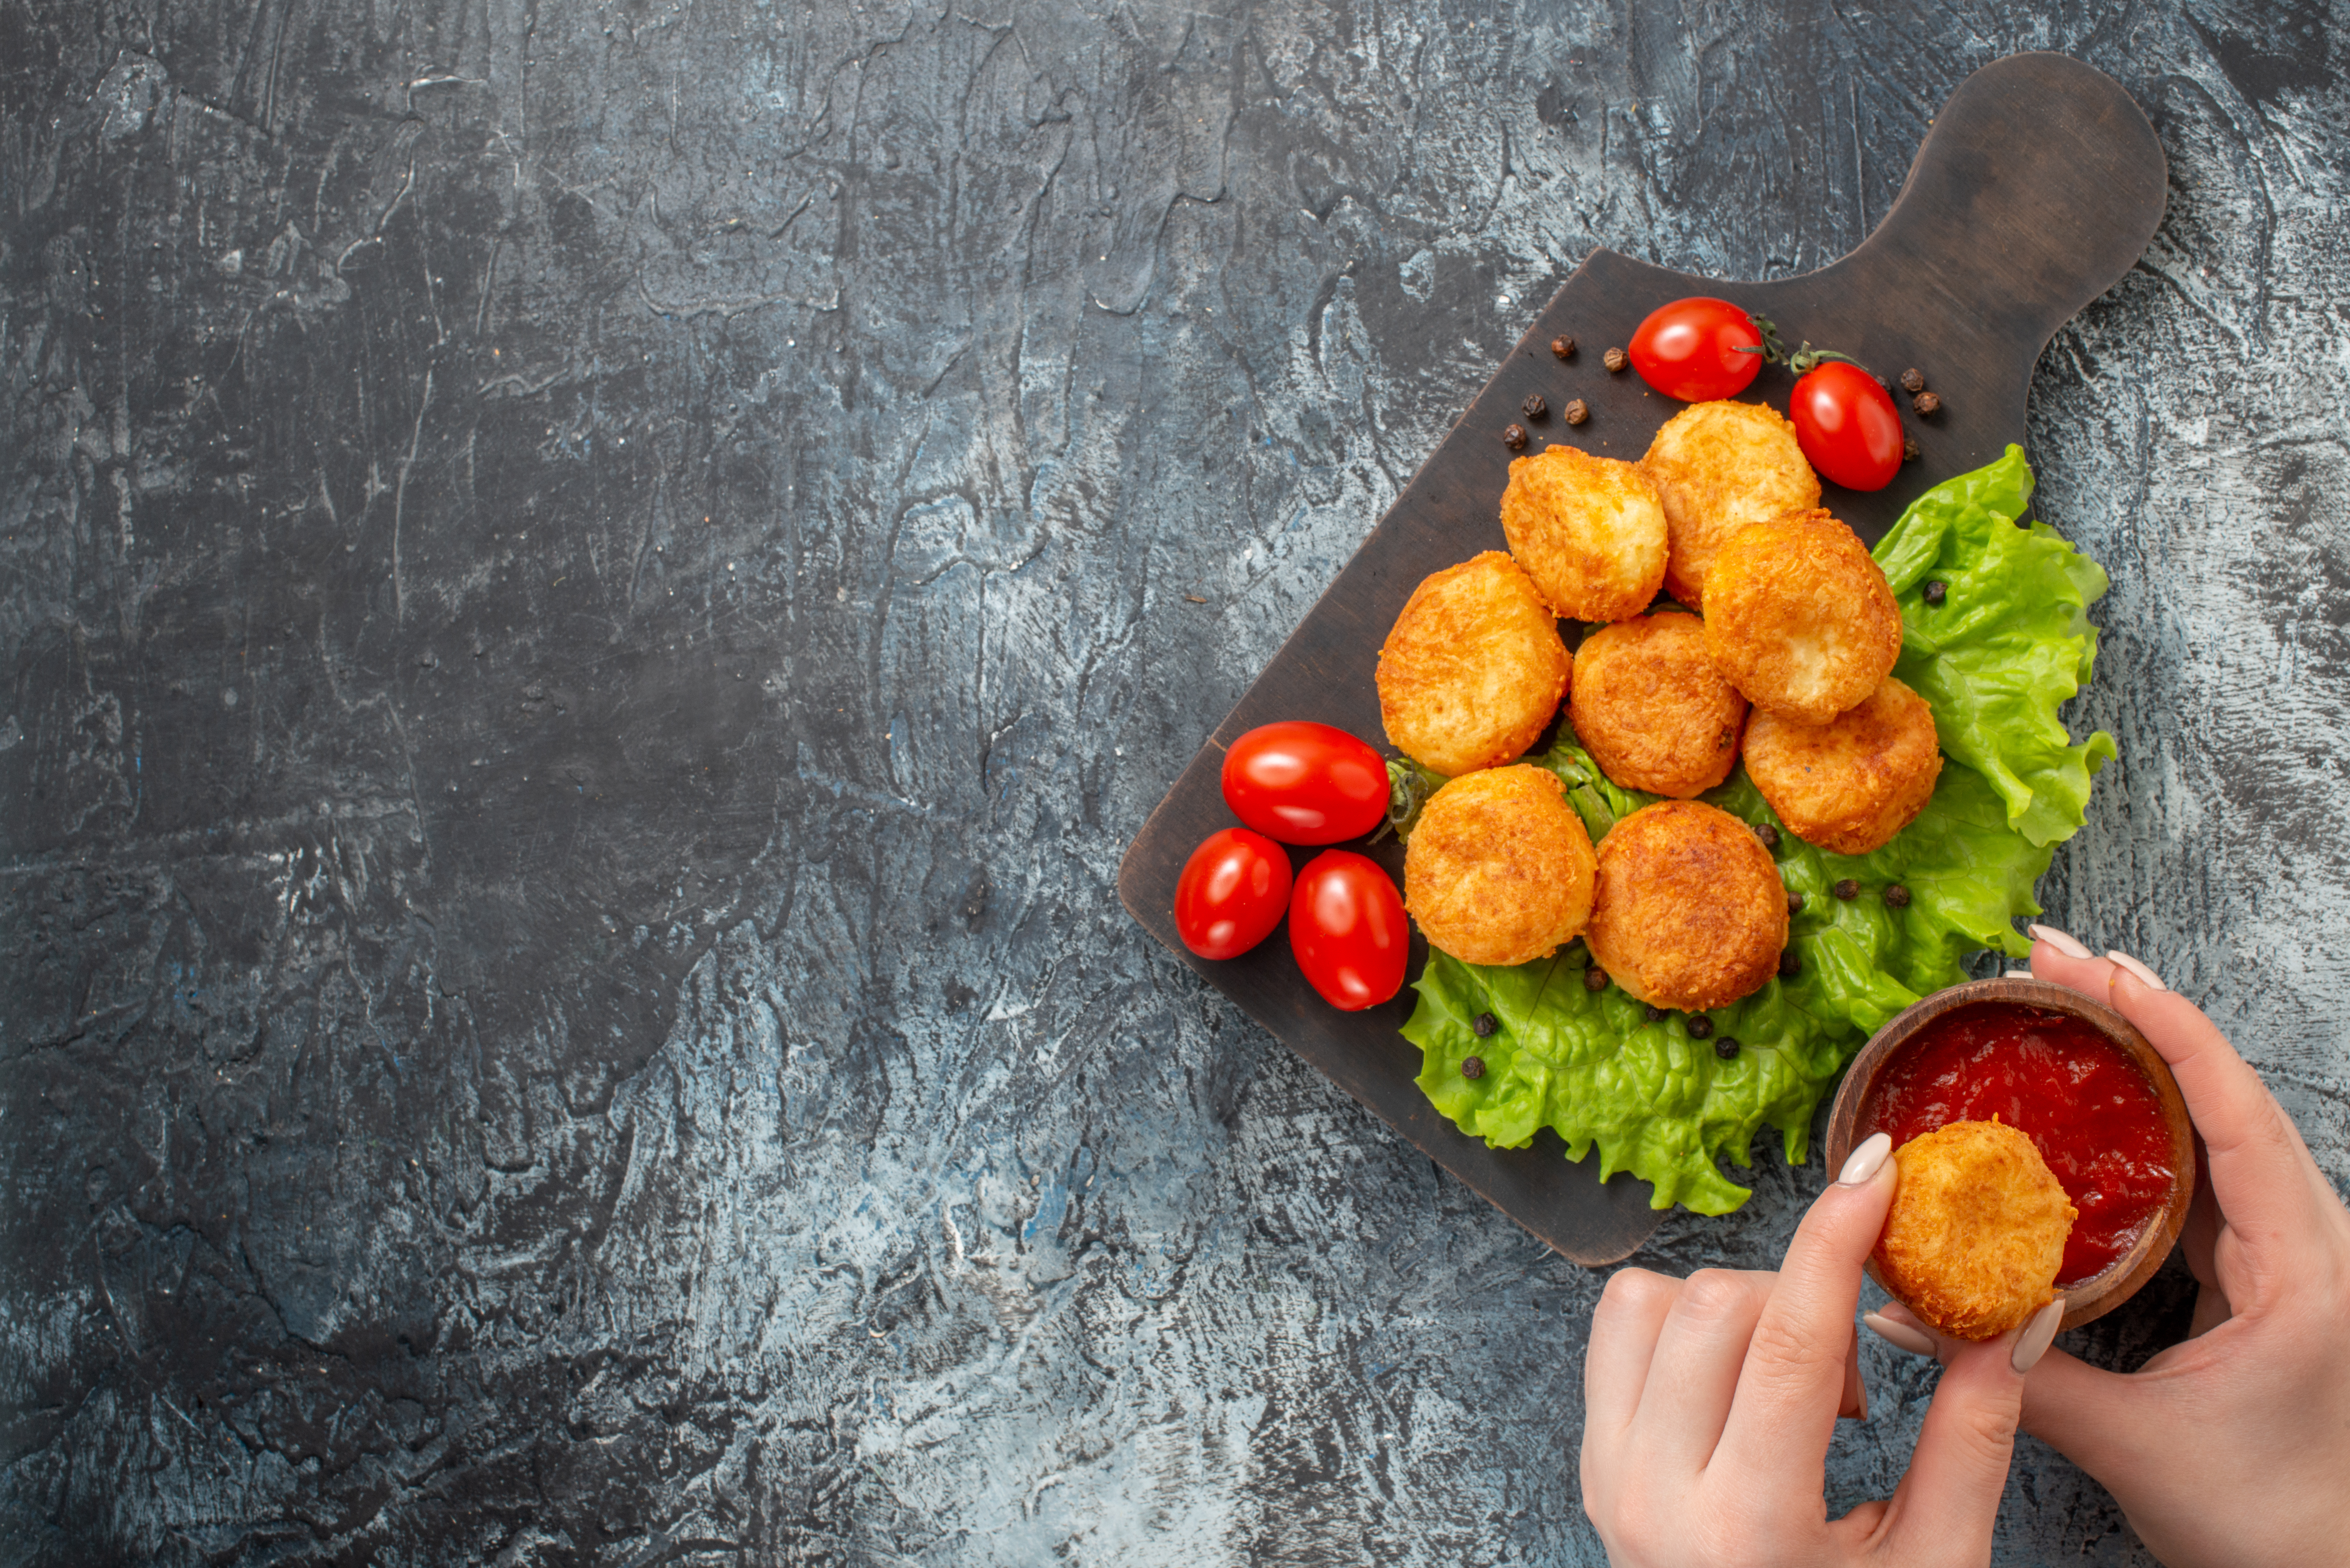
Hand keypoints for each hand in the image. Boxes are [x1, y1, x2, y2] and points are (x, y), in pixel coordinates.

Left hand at [1582, 1132, 2063, 1565]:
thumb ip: (1975, 1439)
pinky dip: (1682, 1325)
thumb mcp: (1935, 1563)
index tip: (1876, 1169)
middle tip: (1850, 1389)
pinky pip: (1618, 1328)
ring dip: (1737, 1311)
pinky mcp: (1591, 1457)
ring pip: (1653, 1301)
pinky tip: (1739, 1388)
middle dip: (1802, 1304)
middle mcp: (1652, 1494)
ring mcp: (1606, 1473)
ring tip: (1793, 1397)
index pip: (1785, 1338)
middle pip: (1720, 1306)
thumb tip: (2014, 1323)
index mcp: (1747, 1528)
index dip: (1836, 1237)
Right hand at [2027, 936, 2349, 1563]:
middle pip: (2221, 1092)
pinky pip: (2202, 1166)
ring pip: (2214, 1122)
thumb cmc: (2269, 1519)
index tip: (2091, 965)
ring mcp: (2289, 1250)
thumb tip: (1899, 1315)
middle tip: (2047, 956)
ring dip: (2139, 1054)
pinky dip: (2146, 1113)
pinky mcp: (2261, 1269)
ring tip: (2062, 998)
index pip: (2231, 1109)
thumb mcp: (2136, 1447)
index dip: (2163, 1025)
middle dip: (2135, 1012)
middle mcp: (2309, 1240)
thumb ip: (2014, 1380)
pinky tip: (2091, 1090)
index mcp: (2303, 1266)